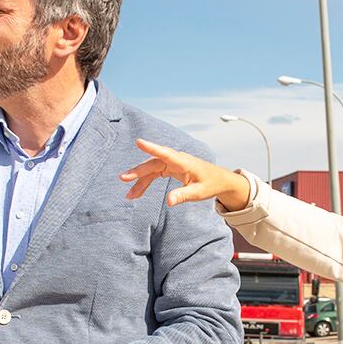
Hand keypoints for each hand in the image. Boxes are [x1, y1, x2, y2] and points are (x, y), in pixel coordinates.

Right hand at [121, 140, 251, 210]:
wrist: (218, 180)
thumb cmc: (210, 184)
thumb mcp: (199, 193)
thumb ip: (183, 196)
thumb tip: (168, 201)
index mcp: (184, 163)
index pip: (165, 154)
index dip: (152, 147)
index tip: (139, 142)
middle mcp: (175, 160)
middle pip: (153, 164)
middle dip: (138, 171)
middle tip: (123, 178)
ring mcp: (171, 163)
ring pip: (151, 170)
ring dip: (140, 181)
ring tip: (129, 195)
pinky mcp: (169, 168)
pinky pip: (154, 174)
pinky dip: (145, 183)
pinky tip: (136, 192)